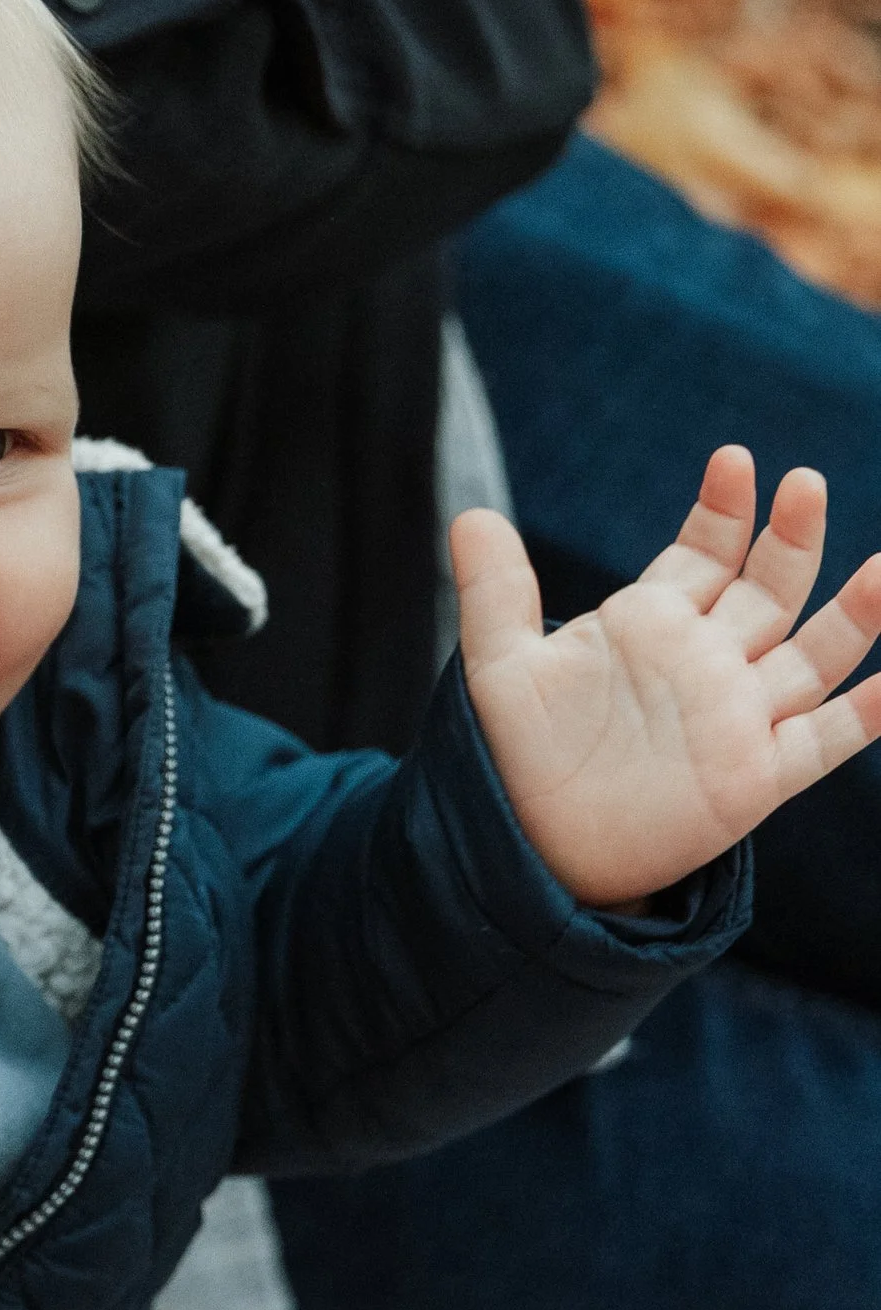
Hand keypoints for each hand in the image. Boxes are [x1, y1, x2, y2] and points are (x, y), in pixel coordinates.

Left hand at [456, 448, 880, 907]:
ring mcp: (738, 717)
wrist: (530, 848)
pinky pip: (827, 739)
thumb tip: (470, 514)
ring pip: (815, 656)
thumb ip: (497, 592)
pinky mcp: (756, 777)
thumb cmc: (516, 756)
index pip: (706, 553)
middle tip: (806, 484)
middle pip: (769, 591)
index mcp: (653, 624)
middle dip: (791, 539)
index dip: (725, 510)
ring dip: (854, 614)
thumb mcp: (500, 667)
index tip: (735, 461)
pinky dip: (868, 711)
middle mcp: (707, 663)